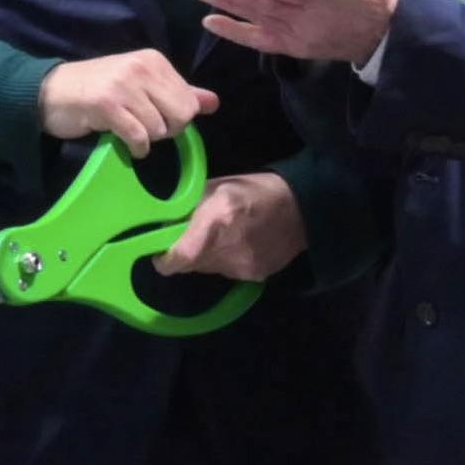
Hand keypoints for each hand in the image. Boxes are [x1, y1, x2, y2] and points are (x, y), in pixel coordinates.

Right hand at [40, 48, 211, 151]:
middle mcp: (141, 68)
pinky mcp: (107, 105)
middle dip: (167, 130)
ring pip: (159, 129)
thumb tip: (214, 102)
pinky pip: (139, 137)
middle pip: (181, 115)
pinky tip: (125, 142)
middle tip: (144, 128)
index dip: (177, 118)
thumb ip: (179, 93)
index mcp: (154, 60)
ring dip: (146, 139)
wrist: (51, 92)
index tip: (154, 116)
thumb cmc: (99, 91)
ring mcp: (123, 85)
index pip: (190, 101)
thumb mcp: (142, 86)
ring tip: (127, 129)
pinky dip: (136, 147)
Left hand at [157, 171, 307, 283]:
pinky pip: (226, 273)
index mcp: (216, 221)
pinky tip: (241, 245)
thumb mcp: (218, 187)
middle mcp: (226, 249)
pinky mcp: (254, 277)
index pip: (179, 257)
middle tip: (193, 237)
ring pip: (207, 270)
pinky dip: (226, 261)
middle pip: (189, 266)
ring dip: (206, 257)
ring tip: (223, 237)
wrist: (303, 208)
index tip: (161, 256)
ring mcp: (242, 266)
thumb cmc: (255, 190)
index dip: (165, 260)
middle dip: (185, 254)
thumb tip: (165, 226)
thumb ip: (189, 208)